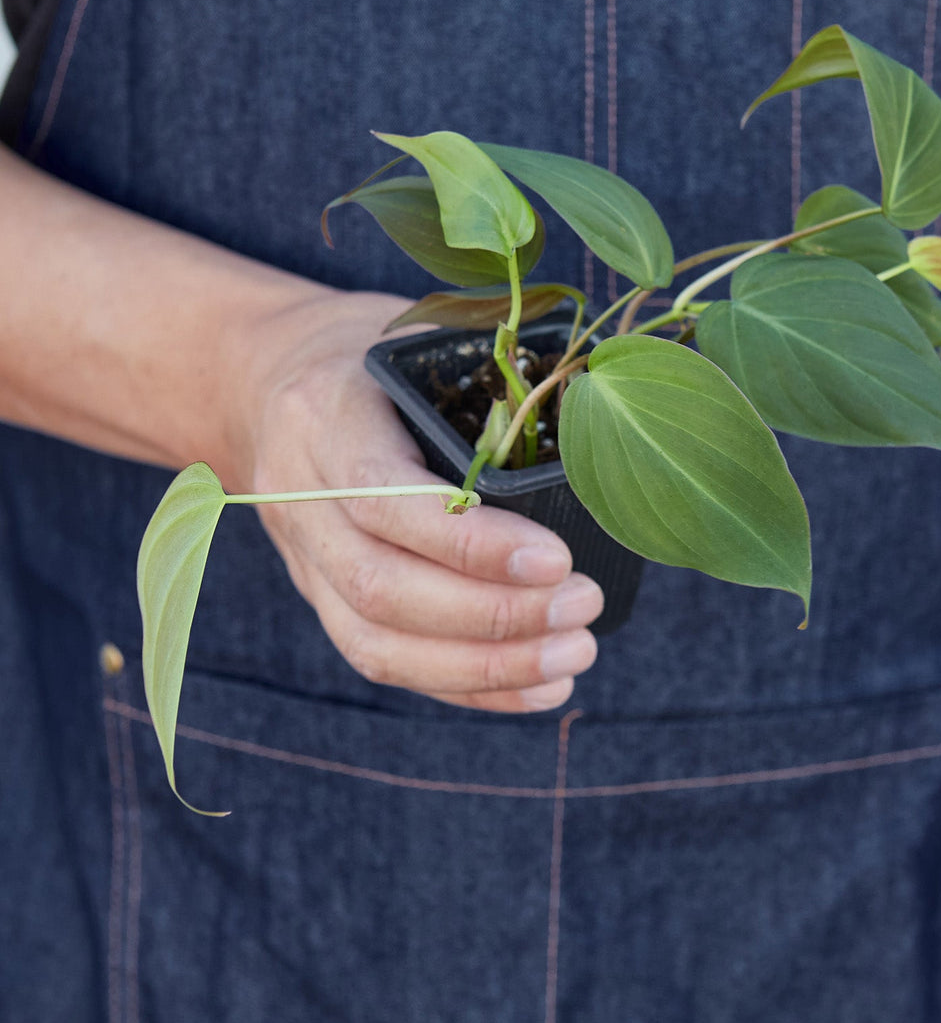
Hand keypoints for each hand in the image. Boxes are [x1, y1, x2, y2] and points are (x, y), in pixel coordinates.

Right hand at [235, 289, 602, 711]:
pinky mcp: (322, 597)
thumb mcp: (411, 335)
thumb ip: (478, 381)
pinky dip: (467, 687)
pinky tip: (540, 688)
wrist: (262, 376)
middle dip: (494, 616)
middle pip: (381, 588)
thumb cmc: (364, 352)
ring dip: (487, 666)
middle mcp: (298, 498)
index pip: (384, 499)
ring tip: (576, 654)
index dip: (469, 543)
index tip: (558, 559)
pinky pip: (386, 660)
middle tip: (584, 607)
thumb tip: (596, 431)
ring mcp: (304, 558)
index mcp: (324, 419)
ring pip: (379, 643)